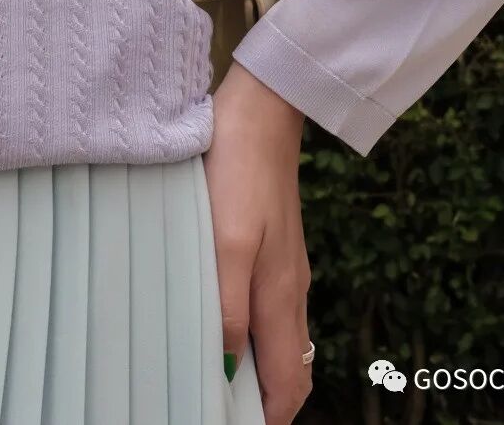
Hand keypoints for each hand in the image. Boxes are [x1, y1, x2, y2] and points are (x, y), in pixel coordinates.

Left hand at [205, 60, 312, 424]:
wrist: (262, 110)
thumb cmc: (241, 170)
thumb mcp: (225, 240)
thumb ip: (229, 305)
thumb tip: (229, 366)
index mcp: (282, 296)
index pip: (288, 385)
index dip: (267, 418)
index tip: (230, 423)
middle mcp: (291, 289)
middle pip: (288, 368)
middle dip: (263, 400)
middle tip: (216, 406)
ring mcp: (286, 266)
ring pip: (280, 339)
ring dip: (256, 367)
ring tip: (213, 375)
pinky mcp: (275, 244)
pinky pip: (271, 306)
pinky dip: (254, 331)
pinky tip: (221, 318)